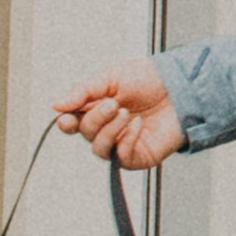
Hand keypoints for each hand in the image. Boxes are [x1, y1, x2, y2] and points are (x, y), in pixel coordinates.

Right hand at [55, 61, 185, 172]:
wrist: (179, 87)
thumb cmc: (148, 80)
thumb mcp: (111, 77)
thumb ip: (83, 91)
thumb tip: (56, 105)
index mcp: (95, 109)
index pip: (71, 123)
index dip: (65, 123)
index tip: (68, 118)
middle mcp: (106, 129)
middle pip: (85, 134)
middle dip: (96, 119)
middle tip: (113, 104)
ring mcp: (120, 144)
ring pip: (99, 149)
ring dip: (110, 130)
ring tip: (126, 113)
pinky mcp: (137, 157)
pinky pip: (121, 158)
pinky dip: (126, 141)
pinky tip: (137, 125)